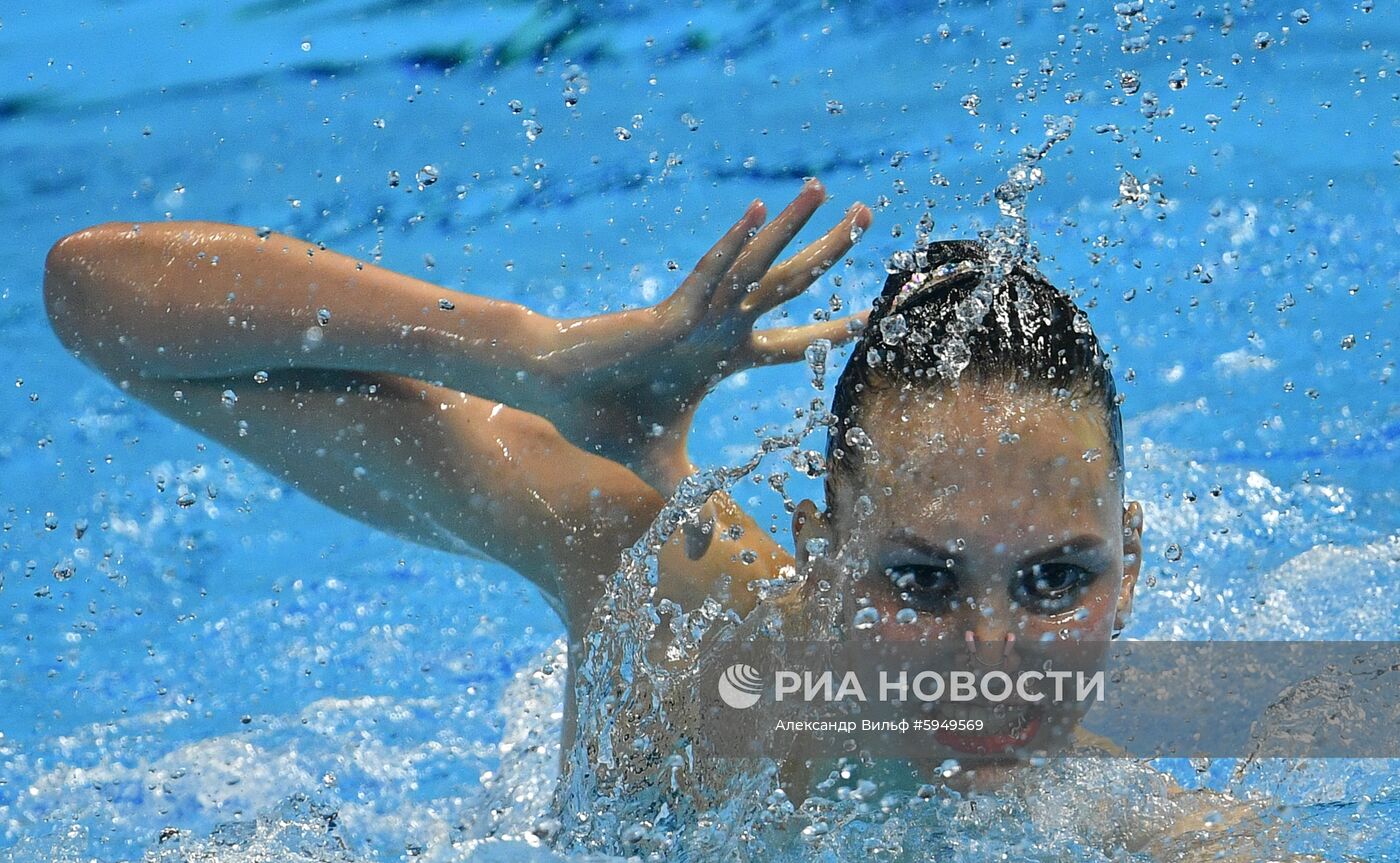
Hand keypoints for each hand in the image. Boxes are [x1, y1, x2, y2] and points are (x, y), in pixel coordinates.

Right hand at [535, 179, 872, 493]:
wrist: (556, 392)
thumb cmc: (607, 419)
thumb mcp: (665, 470)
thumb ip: (692, 502)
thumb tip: (703, 551)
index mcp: (723, 357)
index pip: (793, 341)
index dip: (834, 330)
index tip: (875, 317)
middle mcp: (720, 327)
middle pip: (789, 285)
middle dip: (830, 252)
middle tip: (871, 217)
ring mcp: (698, 316)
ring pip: (757, 267)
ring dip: (792, 228)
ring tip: (825, 189)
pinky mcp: (669, 314)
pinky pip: (709, 274)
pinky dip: (734, 245)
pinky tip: (760, 212)